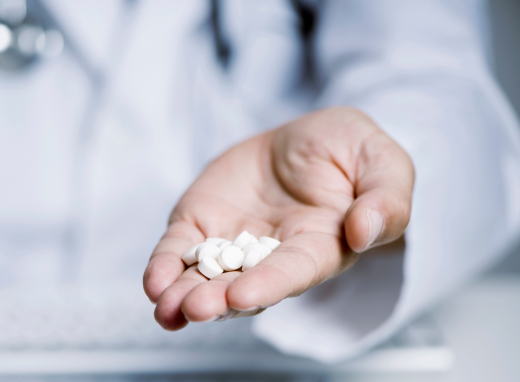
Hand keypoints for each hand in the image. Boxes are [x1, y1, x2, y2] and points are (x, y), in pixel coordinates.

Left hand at [143, 107, 413, 329]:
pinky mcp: (202, 224)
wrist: (302, 136)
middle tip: (194, 309)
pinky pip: (180, 250)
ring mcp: (232, 242)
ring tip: (166, 307)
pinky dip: (165, 266)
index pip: (293, 272)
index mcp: (319, 246)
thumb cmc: (349, 150)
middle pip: (242, 286)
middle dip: (217, 301)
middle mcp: (272, 255)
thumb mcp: (383, 161)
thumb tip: (364, 231)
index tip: (242, 296)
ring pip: (206, 278)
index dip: (268, 285)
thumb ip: (387, 199)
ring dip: (184, 295)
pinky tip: (155, 283)